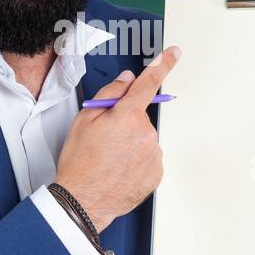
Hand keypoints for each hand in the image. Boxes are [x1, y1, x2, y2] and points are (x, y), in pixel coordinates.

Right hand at [54, 46, 181, 230]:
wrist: (84, 201)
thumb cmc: (80, 163)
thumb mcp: (84, 120)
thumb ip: (108, 95)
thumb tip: (126, 81)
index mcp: (128, 115)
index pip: (149, 82)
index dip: (163, 65)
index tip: (173, 53)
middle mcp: (146, 133)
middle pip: (140, 117)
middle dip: (125, 123)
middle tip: (104, 141)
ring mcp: (153, 154)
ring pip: (144, 139)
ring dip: (131, 144)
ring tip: (109, 160)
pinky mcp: (156, 173)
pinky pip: (148, 159)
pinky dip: (136, 162)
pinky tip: (119, 170)